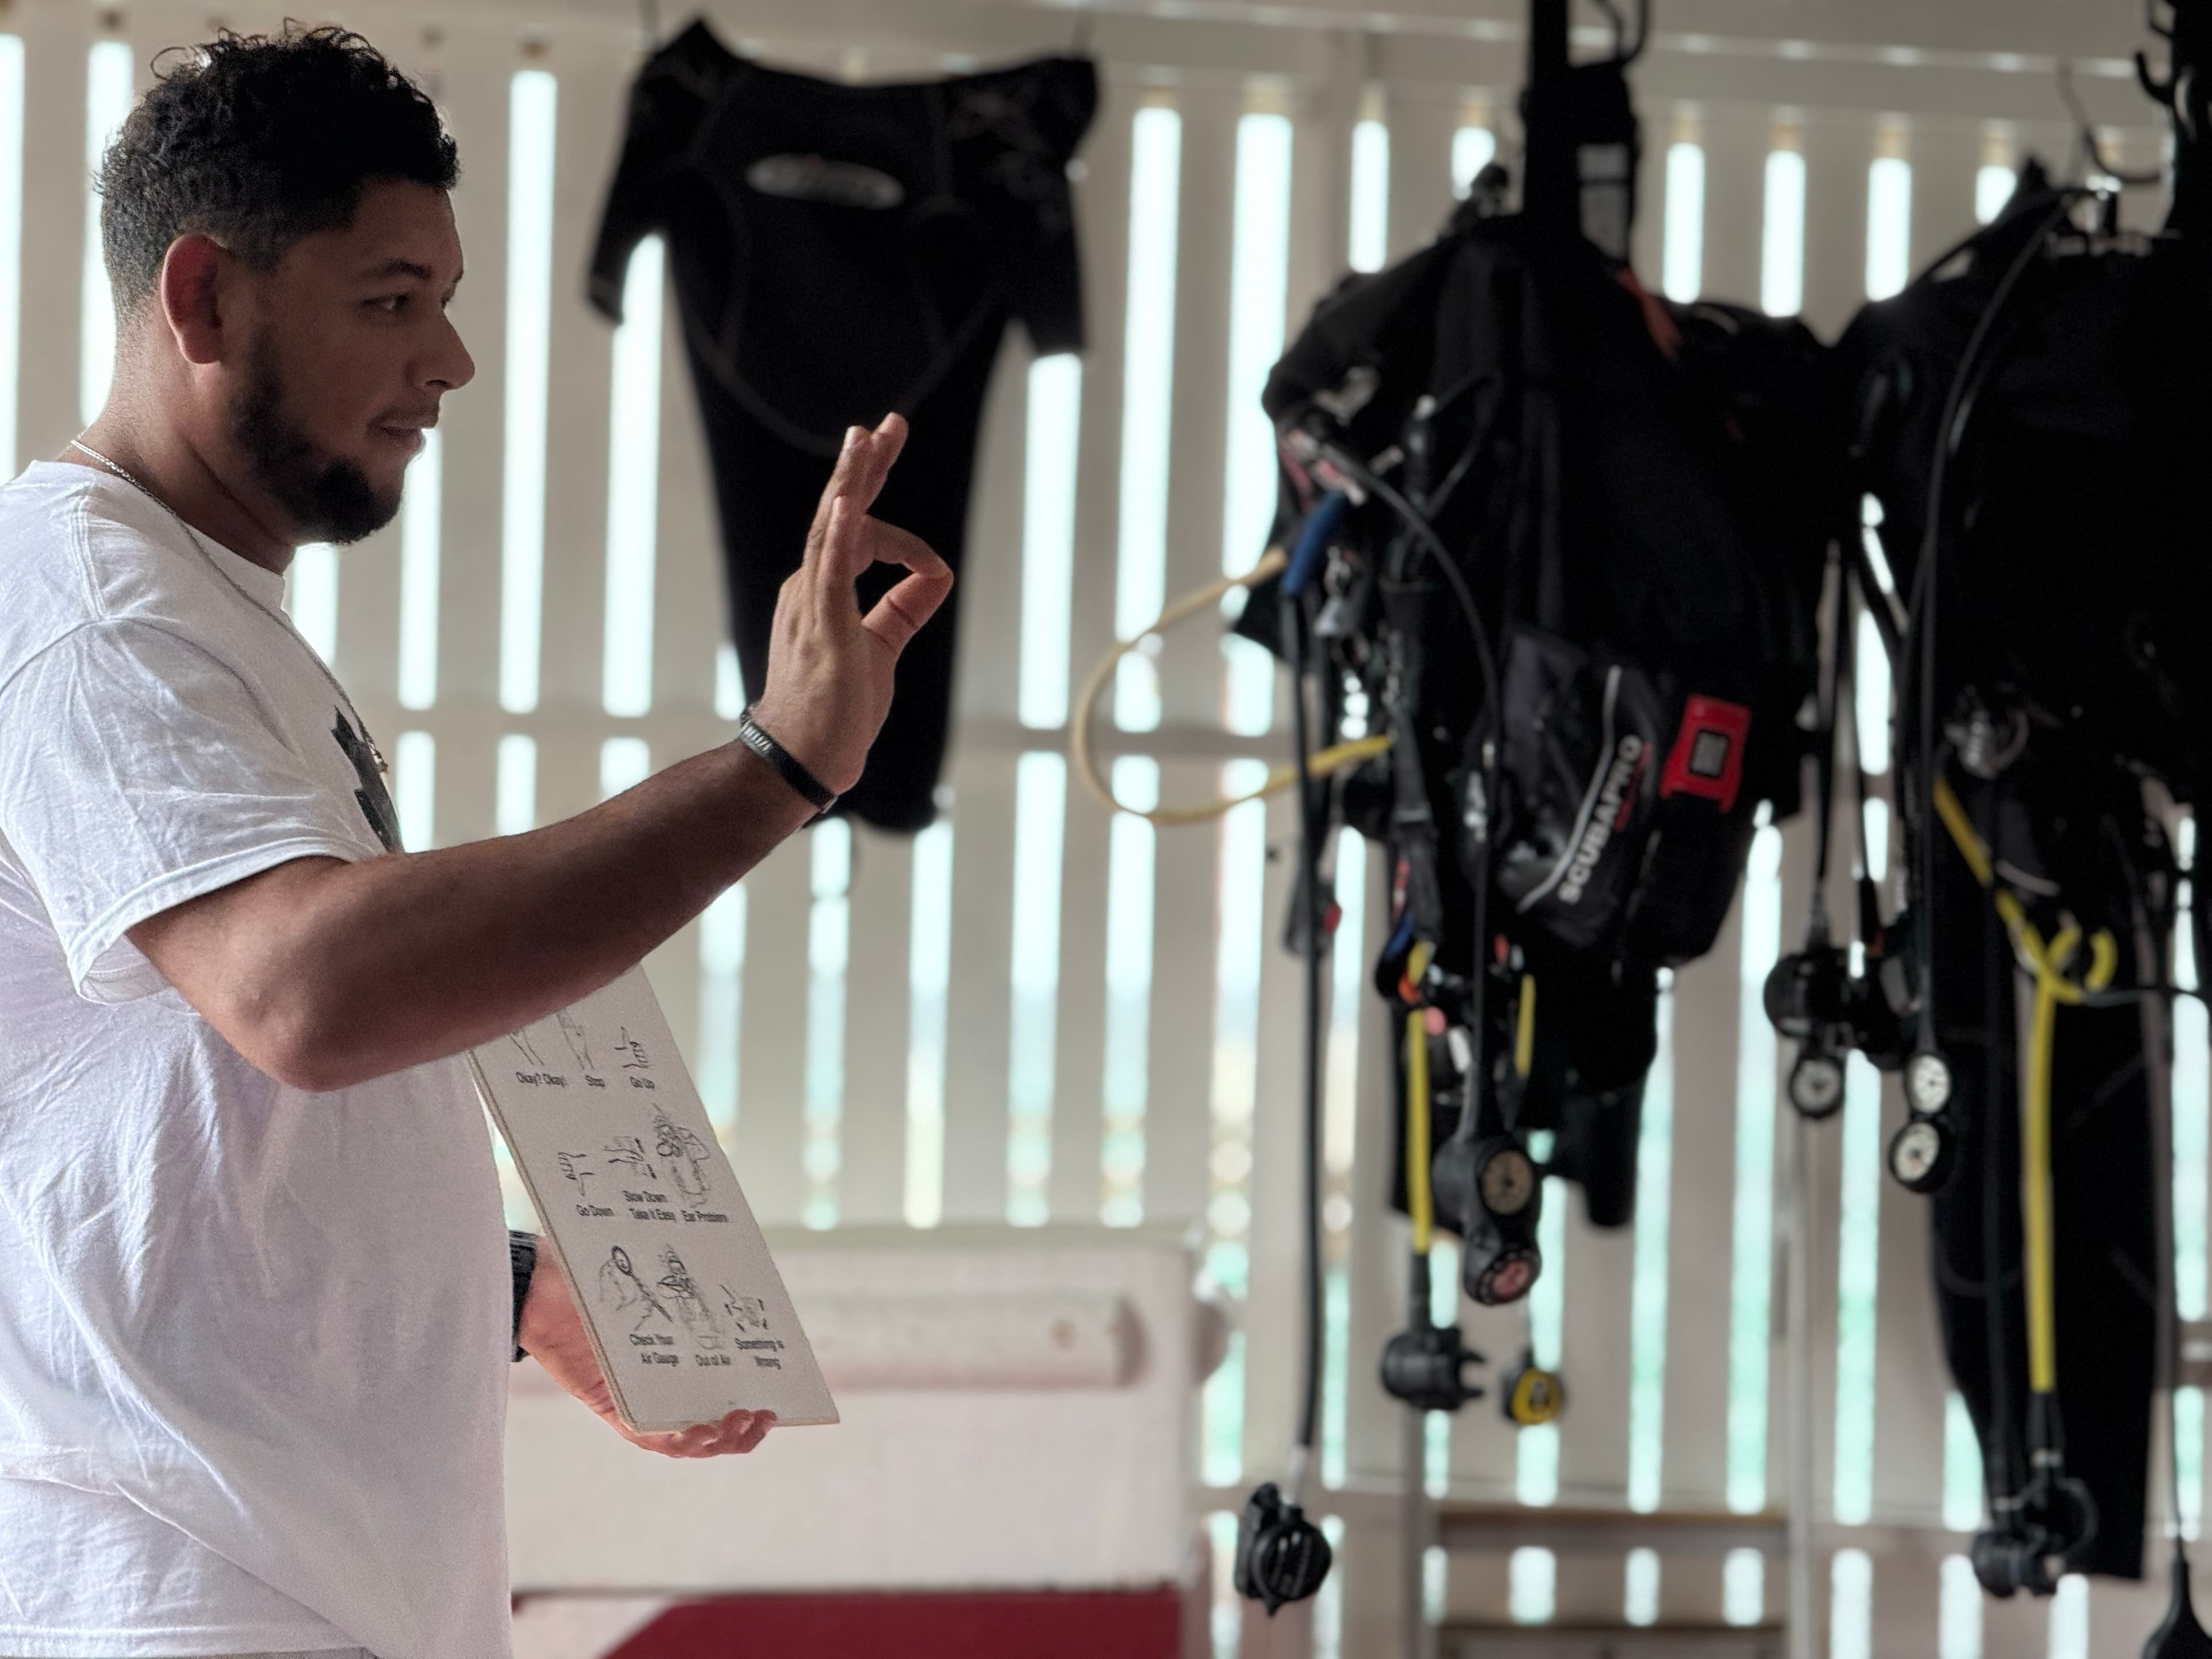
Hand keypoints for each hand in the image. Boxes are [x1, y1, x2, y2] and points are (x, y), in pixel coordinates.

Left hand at [516, 1239, 772, 1458]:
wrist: (539, 1285)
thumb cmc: (589, 1276)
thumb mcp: (644, 1279)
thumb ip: (677, 1285)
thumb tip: (727, 1264)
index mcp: (669, 1361)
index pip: (715, 1389)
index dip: (746, 1404)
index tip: (775, 1397)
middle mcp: (655, 1386)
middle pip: (707, 1424)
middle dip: (740, 1430)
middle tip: (765, 1416)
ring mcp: (633, 1400)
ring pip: (682, 1440)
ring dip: (715, 1439)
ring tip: (740, 1421)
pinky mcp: (608, 1407)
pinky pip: (645, 1438)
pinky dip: (674, 1441)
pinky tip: (697, 1430)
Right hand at [747, 412, 953, 795]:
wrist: (801, 760)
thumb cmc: (835, 710)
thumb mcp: (881, 648)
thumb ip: (904, 609)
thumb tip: (938, 573)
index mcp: (822, 590)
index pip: (858, 531)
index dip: (890, 515)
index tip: (928, 554)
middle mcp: (809, 587)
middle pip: (839, 513)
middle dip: (864, 467)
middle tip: (885, 425)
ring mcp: (811, 605)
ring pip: (832, 530)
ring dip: (851, 482)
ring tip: (864, 439)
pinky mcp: (822, 628)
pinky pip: (831, 572)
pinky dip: (841, 536)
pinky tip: (848, 504)